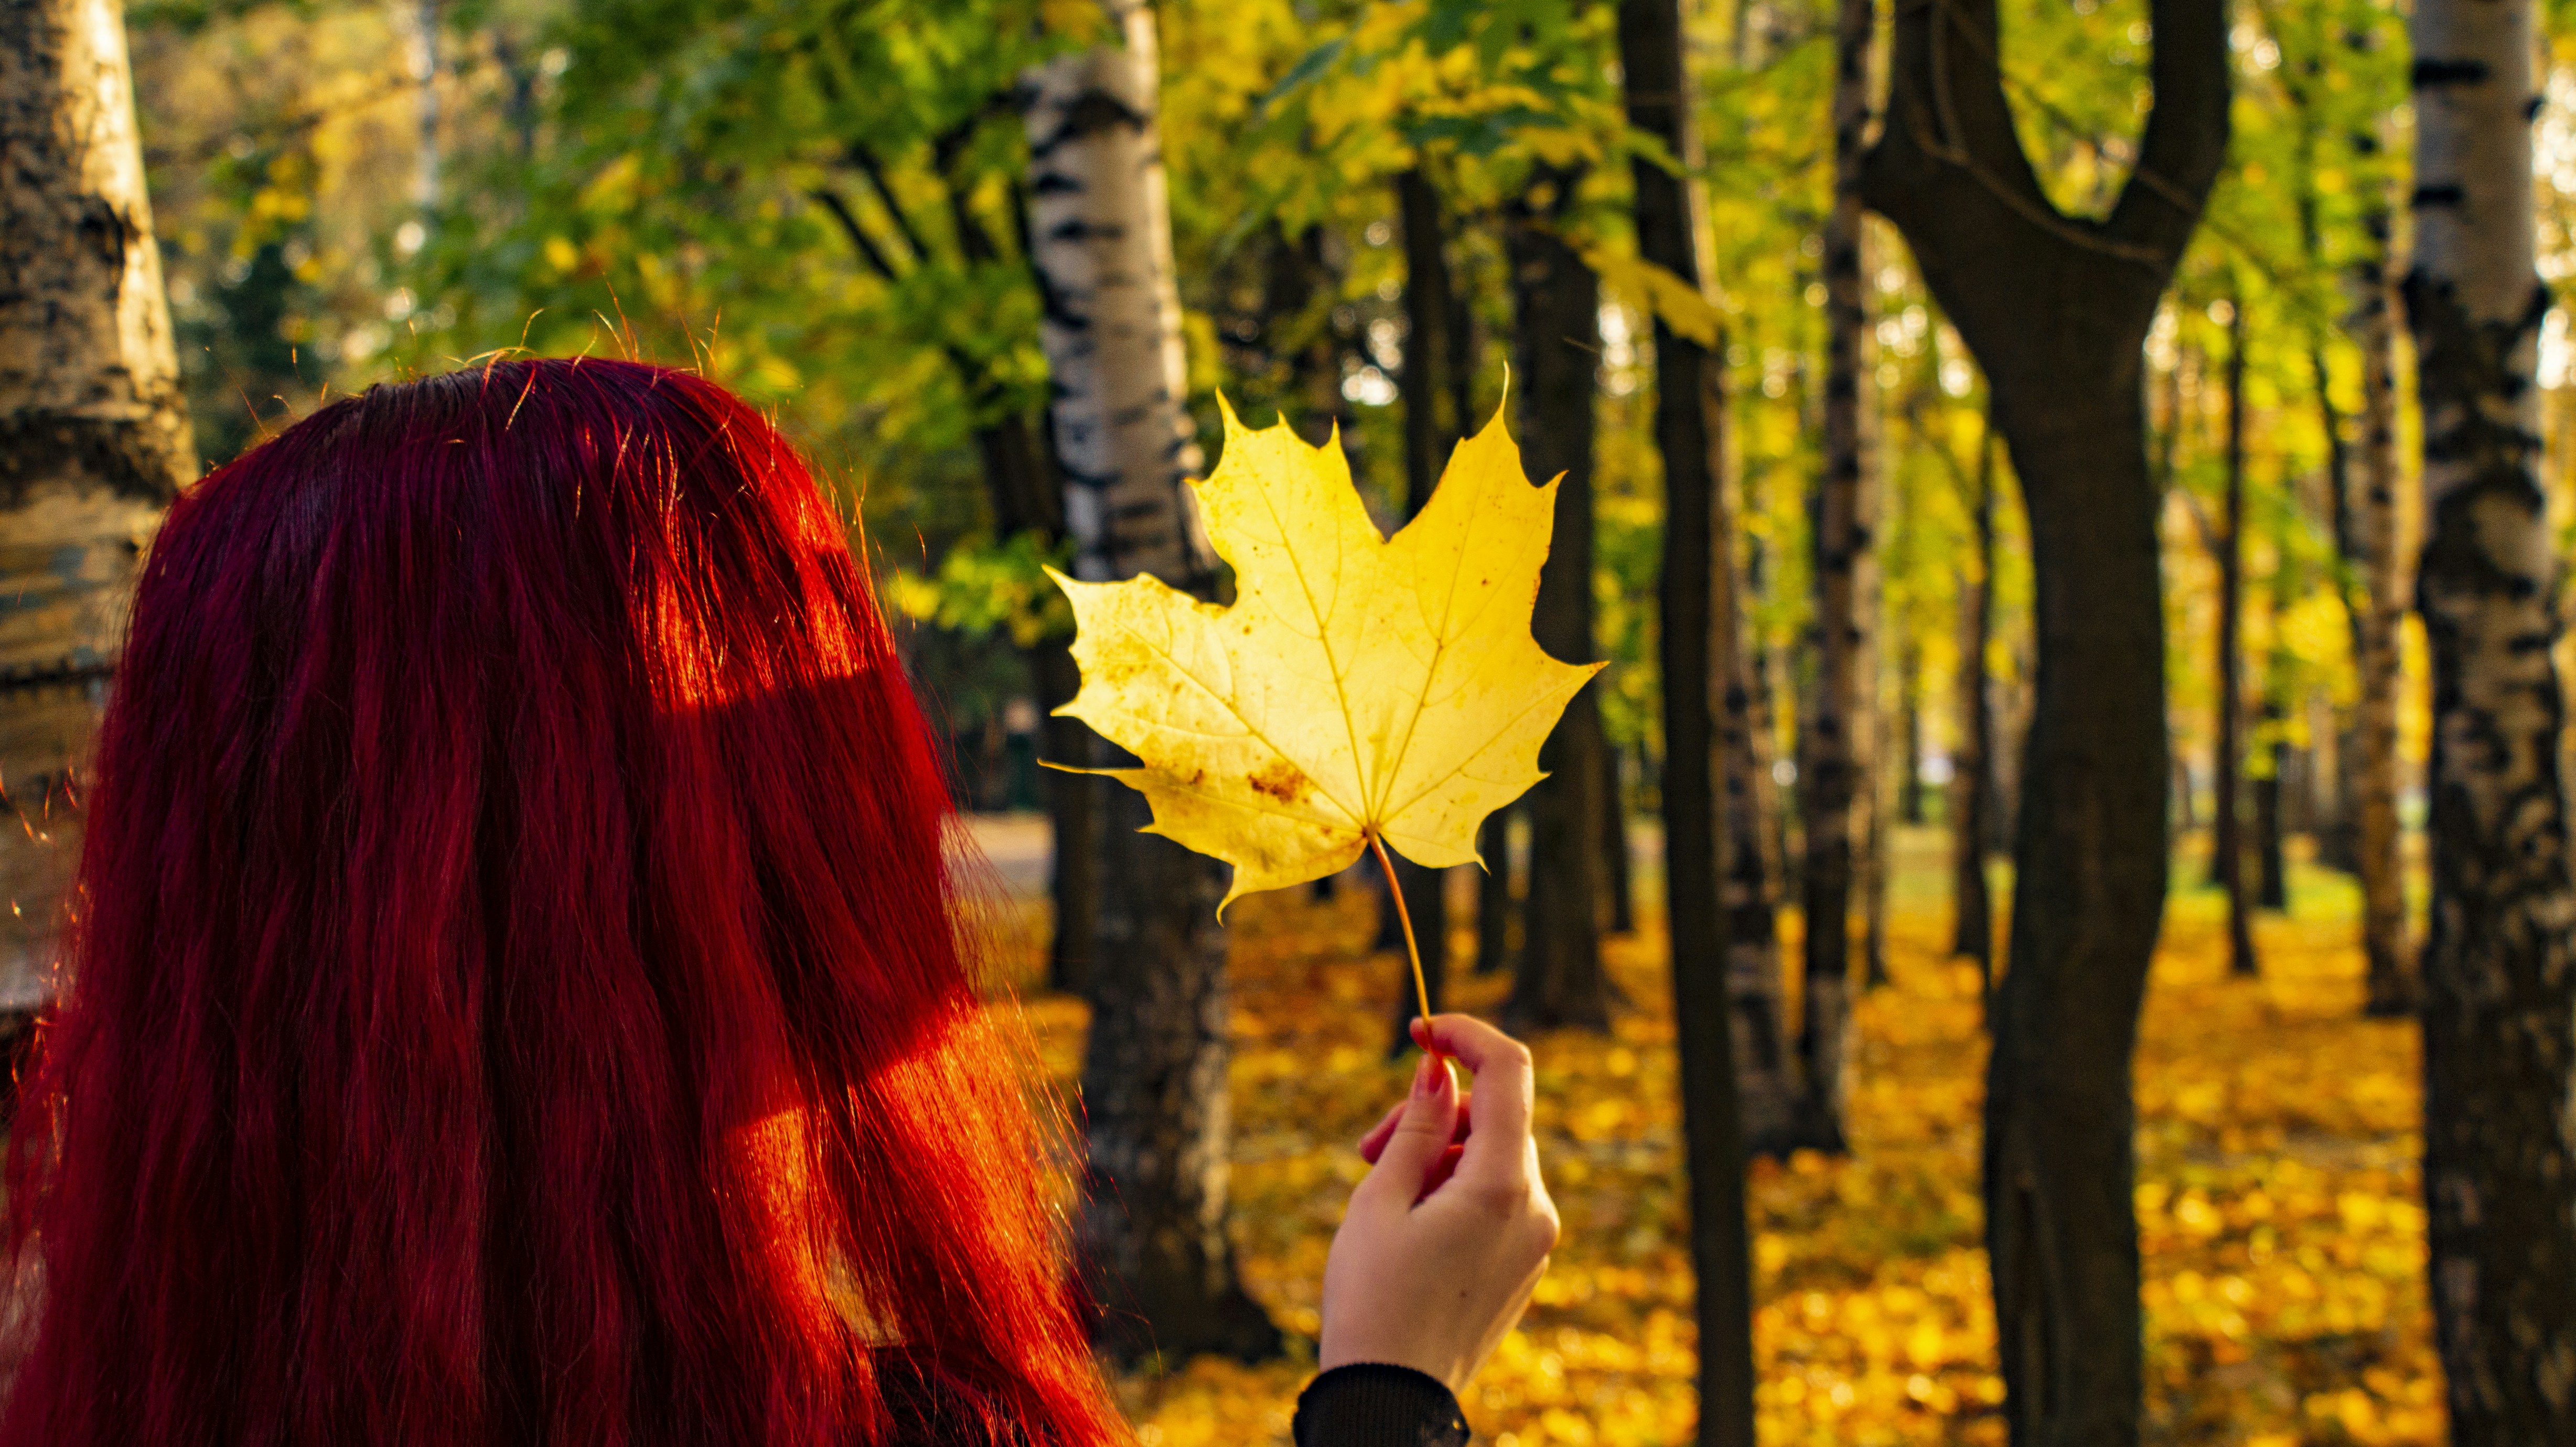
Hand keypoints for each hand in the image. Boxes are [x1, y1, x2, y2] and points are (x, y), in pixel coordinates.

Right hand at [1318, 1013, 1558, 1394]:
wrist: (1389, 1399)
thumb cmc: (1372, 1299)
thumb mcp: (1381, 1199)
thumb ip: (1419, 1126)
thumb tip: (1442, 1071)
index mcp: (1503, 1186)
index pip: (1509, 1072)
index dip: (1466, 1035)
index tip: (1421, 1030)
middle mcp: (1535, 1208)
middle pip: (1494, 1118)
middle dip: (1432, 1115)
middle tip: (1366, 1148)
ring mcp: (1535, 1240)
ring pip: (1492, 1158)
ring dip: (1438, 1154)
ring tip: (1377, 1190)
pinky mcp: (1524, 1263)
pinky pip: (1497, 1198)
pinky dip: (1455, 1188)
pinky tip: (1408, 1221)